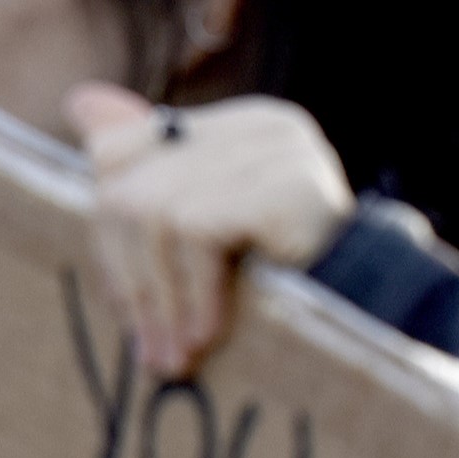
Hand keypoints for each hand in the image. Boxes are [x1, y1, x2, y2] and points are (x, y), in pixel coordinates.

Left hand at [69, 84, 356, 379]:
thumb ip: (142, 181)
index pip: (119, 159)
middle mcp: (254, 123)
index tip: (130, 310)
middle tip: (147, 353)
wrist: (379, 318)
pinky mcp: (287, 178)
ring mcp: (275, 145)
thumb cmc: (286, 288)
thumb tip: (79, 99)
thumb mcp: (200, 241)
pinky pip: (196, 232)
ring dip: (156, 298)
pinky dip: (192, 292)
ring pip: (153, 215)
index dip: (109, 241)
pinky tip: (206, 335)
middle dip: (128, 281)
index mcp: (229, 127)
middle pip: (128, 192)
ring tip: (173, 358)